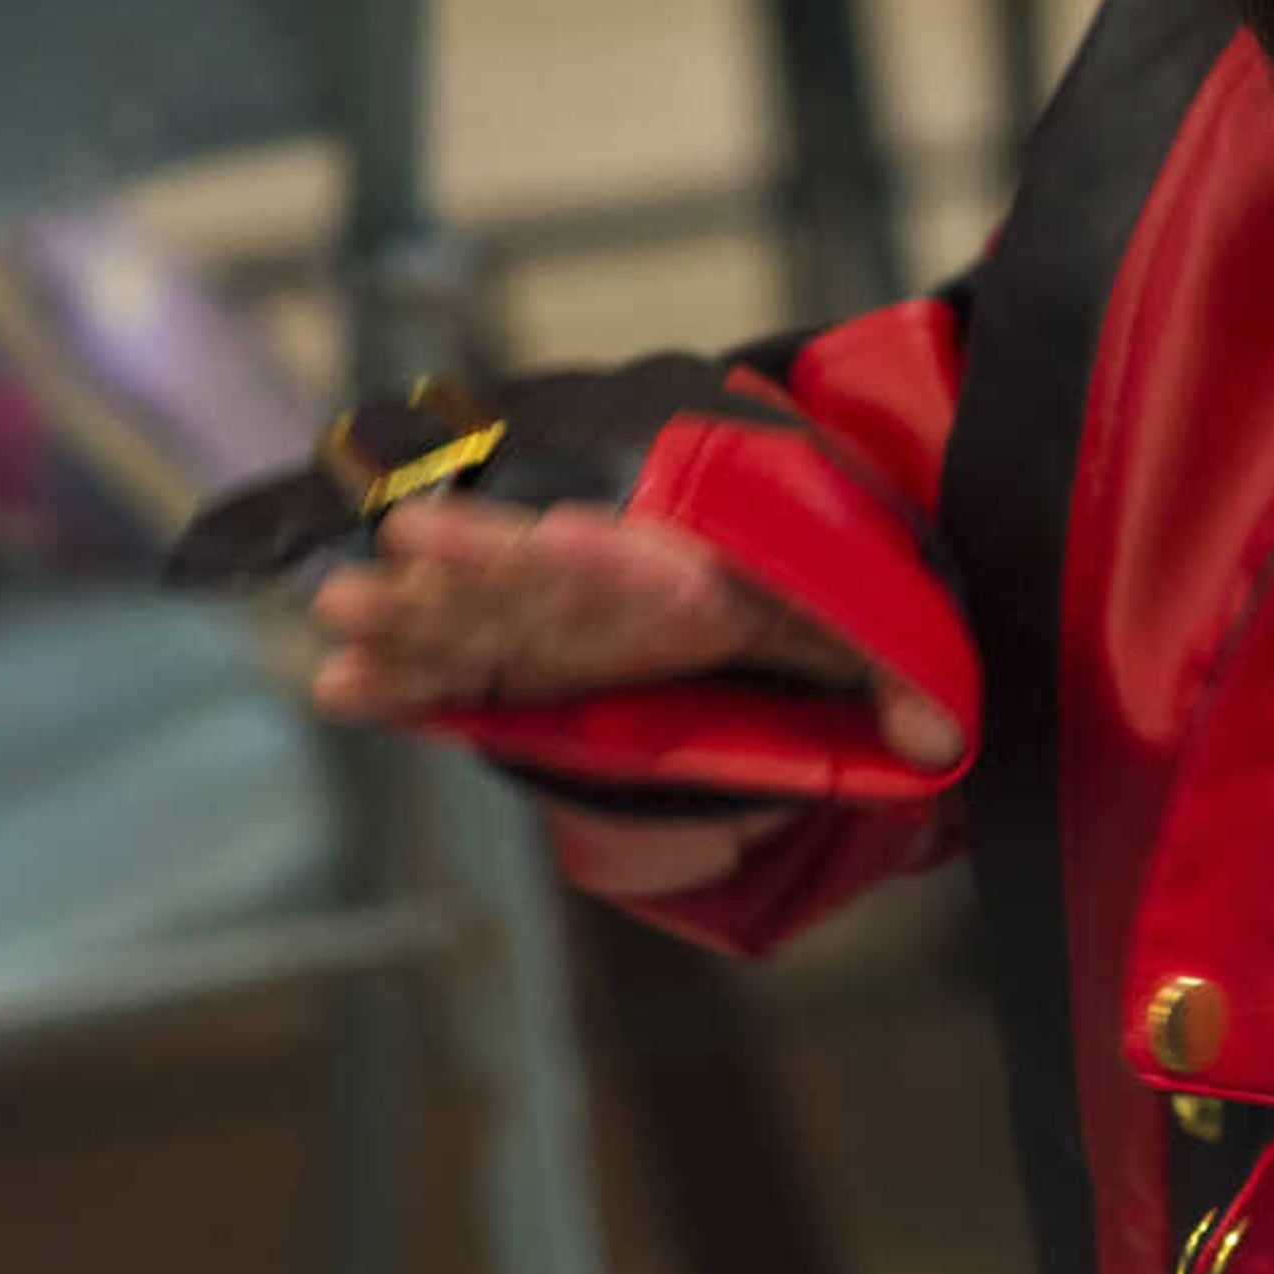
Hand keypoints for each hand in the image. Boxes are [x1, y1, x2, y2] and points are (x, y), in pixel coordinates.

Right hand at [306, 492, 963, 762]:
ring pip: (471, 617)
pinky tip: (338, 687)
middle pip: (529, 574)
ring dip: (408, 615)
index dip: (597, 552)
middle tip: (402, 540)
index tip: (555, 536)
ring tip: (336, 609)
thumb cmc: (804, 610)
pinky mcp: (526, 667)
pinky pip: (453, 674)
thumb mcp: (852, 638)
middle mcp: (606, 592)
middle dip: (468, 562)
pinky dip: (399, 680)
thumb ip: (891, 678)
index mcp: (685, 576)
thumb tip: (937, 737)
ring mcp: (554, 628)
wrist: (770, 599)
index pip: (638, 560)